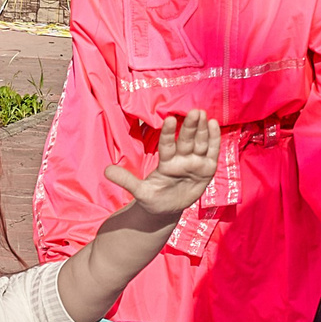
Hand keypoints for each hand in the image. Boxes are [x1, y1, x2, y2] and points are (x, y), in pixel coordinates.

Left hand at [103, 111, 219, 219]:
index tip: (169, 119)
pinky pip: (212, 152)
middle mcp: (181, 159)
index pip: (167, 145)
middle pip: (186, 141)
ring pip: (199, 144)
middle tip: (193, 111)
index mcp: (166, 163)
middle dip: (190, 127)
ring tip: (203, 114)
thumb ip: (126, 180)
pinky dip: (214, 139)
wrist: (167, 210)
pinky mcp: (207, 169)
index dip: (168, 134)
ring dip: (202, 129)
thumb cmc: (153, 199)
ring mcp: (194, 163)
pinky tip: (215, 124)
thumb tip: (105, 171)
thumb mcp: (139, 192)